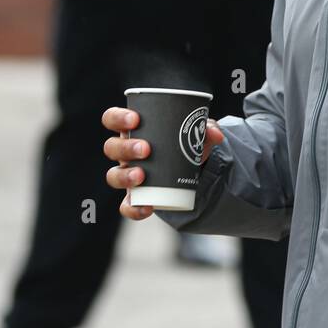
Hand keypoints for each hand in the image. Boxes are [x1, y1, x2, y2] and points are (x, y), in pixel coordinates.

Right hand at [102, 107, 224, 220]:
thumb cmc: (184, 142)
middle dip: (125, 148)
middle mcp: (124, 152)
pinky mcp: (134, 197)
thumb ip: (206, 129)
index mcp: (133, 130)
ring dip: (125, 175)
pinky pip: (126, 205)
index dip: (117, 118)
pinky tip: (147, 208)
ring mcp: (127, 174)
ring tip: (142, 175)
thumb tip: (216, 135)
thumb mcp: (196, 132)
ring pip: (113, 175)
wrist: (189, 169)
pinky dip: (134, 209)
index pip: (113, 118)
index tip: (135, 119)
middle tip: (146, 149)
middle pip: (111, 147)